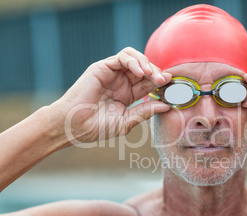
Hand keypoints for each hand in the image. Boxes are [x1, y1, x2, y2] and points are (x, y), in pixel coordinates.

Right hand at [51, 47, 170, 143]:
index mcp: (128, 94)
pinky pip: (123, 57)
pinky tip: (141, 72)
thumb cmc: (97, 127)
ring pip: (135, 58)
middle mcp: (122, 82)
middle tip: (164, 80)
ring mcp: (112, 73)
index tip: (171, 86)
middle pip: (145, 69)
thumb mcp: (127, 121)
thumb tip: (167, 106)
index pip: (149, 84)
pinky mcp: (103, 67)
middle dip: (157, 73)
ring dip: (147, 64)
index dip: (161, 83)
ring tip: (153, 75)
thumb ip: (145, 111)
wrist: (75, 126)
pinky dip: (134, 61)